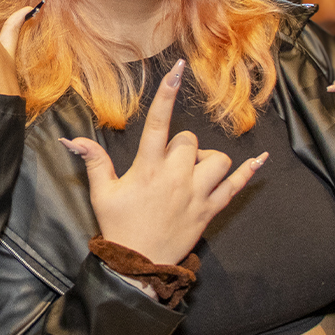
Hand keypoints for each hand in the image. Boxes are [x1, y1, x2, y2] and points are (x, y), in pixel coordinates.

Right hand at [61, 60, 267, 264]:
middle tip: (164, 167)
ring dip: (206, 160)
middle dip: (179, 147)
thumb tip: (72, 139)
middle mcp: (175, 177)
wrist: (138, 265)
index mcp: (148, 169)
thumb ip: (94, 161)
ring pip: (216, 160)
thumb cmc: (119, 226)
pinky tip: (262, 159)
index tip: (177, 69)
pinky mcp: (211, 210)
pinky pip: (236, 186)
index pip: (159, 123)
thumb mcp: (102, 193)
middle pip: (189, 141)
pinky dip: (249, 172)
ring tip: (191, 173)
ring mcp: (196, 194)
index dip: (167, 94)